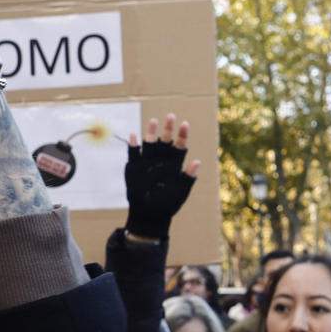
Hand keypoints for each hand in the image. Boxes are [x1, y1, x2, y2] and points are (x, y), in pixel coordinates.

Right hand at [124, 113, 200, 242]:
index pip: (180, 146)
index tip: (185, 124)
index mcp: (174, 164)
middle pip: (165, 141)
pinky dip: (133, 145)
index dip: (182, 135)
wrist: (151, 215)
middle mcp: (161, 161)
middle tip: (171, 116)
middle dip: (168, 128)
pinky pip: (133, 154)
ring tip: (154, 120)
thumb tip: (197, 162)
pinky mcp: (134, 168)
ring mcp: (147, 163)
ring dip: (151, 132)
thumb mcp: (181, 192)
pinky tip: (134, 135)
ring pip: (149, 144)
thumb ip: (188, 177)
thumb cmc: (168, 204)